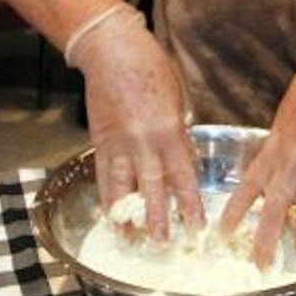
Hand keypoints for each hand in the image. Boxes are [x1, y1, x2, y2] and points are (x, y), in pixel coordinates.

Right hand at [66, 4, 201, 240]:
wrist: (112, 52)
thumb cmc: (150, 69)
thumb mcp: (177, 100)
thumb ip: (179, 132)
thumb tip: (183, 156)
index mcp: (170, 131)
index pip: (183, 176)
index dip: (189, 204)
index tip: (196, 226)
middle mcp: (144, 143)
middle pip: (154, 189)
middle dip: (159, 219)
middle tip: (163, 243)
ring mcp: (119, 145)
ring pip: (123, 189)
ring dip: (128, 216)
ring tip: (130, 238)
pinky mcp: (99, 142)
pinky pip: (104, 176)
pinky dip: (107, 197)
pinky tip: (110, 214)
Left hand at [218, 29, 295, 266]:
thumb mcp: (285, 113)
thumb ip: (279, 138)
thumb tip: (276, 148)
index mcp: (274, 150)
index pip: (248, 188)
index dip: (235, 212)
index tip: (222, 232)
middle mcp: (293, 167)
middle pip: (275, 211)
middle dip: (266, 241)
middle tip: (261, 264)